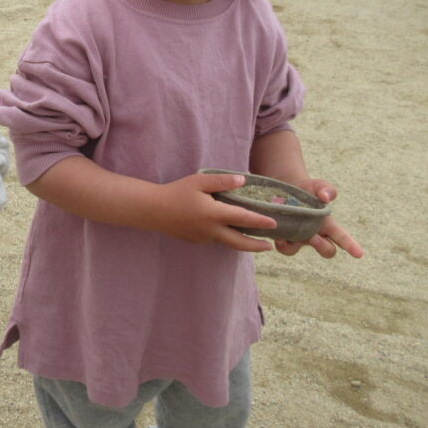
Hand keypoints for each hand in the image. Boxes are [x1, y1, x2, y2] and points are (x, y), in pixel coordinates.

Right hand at [155, 173, 276, 252]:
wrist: (153, 210)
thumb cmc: (176, 192)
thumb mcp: (199, 182)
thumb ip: (222, 181)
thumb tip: (243, 180)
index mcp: (214, 214)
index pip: (242, 219)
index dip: (260, 222)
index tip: (274, 224)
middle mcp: (211, 230)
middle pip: (239, 242)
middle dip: (256, 246)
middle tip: (269, 247)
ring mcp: (203, 238)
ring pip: (227, 242)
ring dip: (242, 242)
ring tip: (254, 239)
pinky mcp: (196, 240)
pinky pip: (215, 239)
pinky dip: (226, 237)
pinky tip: (228, 231)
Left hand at [272, 178, 363, 257]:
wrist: (285, 187)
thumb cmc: (308, 189)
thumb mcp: (318, 185)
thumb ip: (326, 189)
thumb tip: (326, 198)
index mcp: (327, 224)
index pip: (342, 237)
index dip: (351, 245)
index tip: (359, 254)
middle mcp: (315, 234)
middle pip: (327, 250)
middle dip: (323, 247)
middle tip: (313, 237)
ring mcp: (298, 237)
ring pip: (299, 250)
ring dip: (295, 246)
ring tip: (290, 237)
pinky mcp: (282, 237)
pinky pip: (284, 248)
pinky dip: (281, 244)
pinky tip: (278, 237)